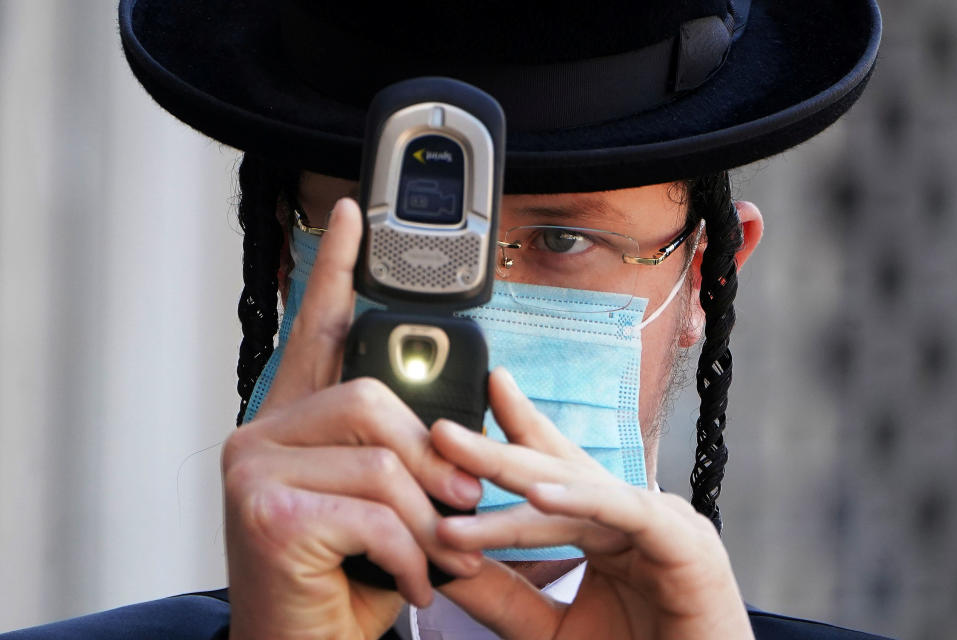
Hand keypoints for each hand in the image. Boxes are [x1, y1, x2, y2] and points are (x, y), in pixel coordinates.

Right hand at [221, 198, 483, 639]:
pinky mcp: (266, 511)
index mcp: (294, 423)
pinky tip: (409, 584)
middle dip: (434, 459)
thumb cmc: (343, 581)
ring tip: (438, 558)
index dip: (340, 271)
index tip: (354, 217)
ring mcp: (253, 467)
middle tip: (464, 508)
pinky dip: (413, 554)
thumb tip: (449, 436)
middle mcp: (260, 432)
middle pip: (374, 397)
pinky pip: (377, 509)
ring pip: (382, 455)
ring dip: (430, 518)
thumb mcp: (381, 507)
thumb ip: (398, 455)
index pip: (318, 328)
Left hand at [429, 367, 753, 639]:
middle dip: (493, 446)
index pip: (553, 467)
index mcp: (604, 527)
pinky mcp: (684, 544)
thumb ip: (502, 595)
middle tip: (440, 428)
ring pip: (575, 488)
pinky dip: (580, 502)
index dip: (519, 426)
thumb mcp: (548, 628)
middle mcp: (630, 514)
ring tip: (457, 453)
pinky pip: (624, 513)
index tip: (483, 388)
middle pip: (552, 468)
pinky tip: (537, 495)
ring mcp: (660, 522)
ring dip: (511, 471)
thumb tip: (438, 564)